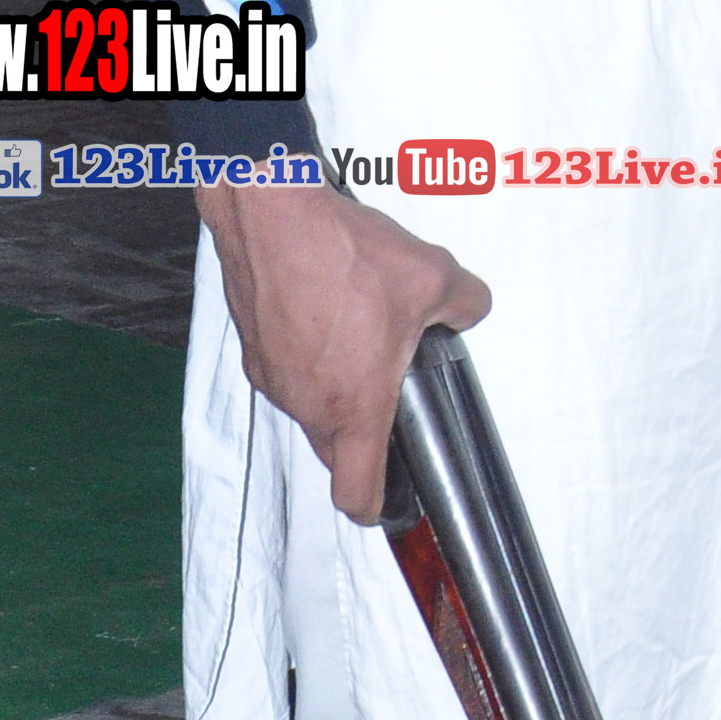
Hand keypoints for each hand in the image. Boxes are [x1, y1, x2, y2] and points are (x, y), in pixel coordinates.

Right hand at [197, 174, 488, 524]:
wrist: (272, 213)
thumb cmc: (343, 252)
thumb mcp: (434, 276)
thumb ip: (465, 304)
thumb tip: (468, 310)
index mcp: (354, 404)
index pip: (355, 492)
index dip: (376, 507)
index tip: (388, 504)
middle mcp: (306, 402)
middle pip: (335, 451)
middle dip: (363, 436)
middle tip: (389, 397)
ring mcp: (272, 378)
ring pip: (309, 408)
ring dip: (334, 390)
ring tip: (360, 340)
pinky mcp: (252, 348)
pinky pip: (285, 373)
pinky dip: (307, 358)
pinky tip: (328, 314)